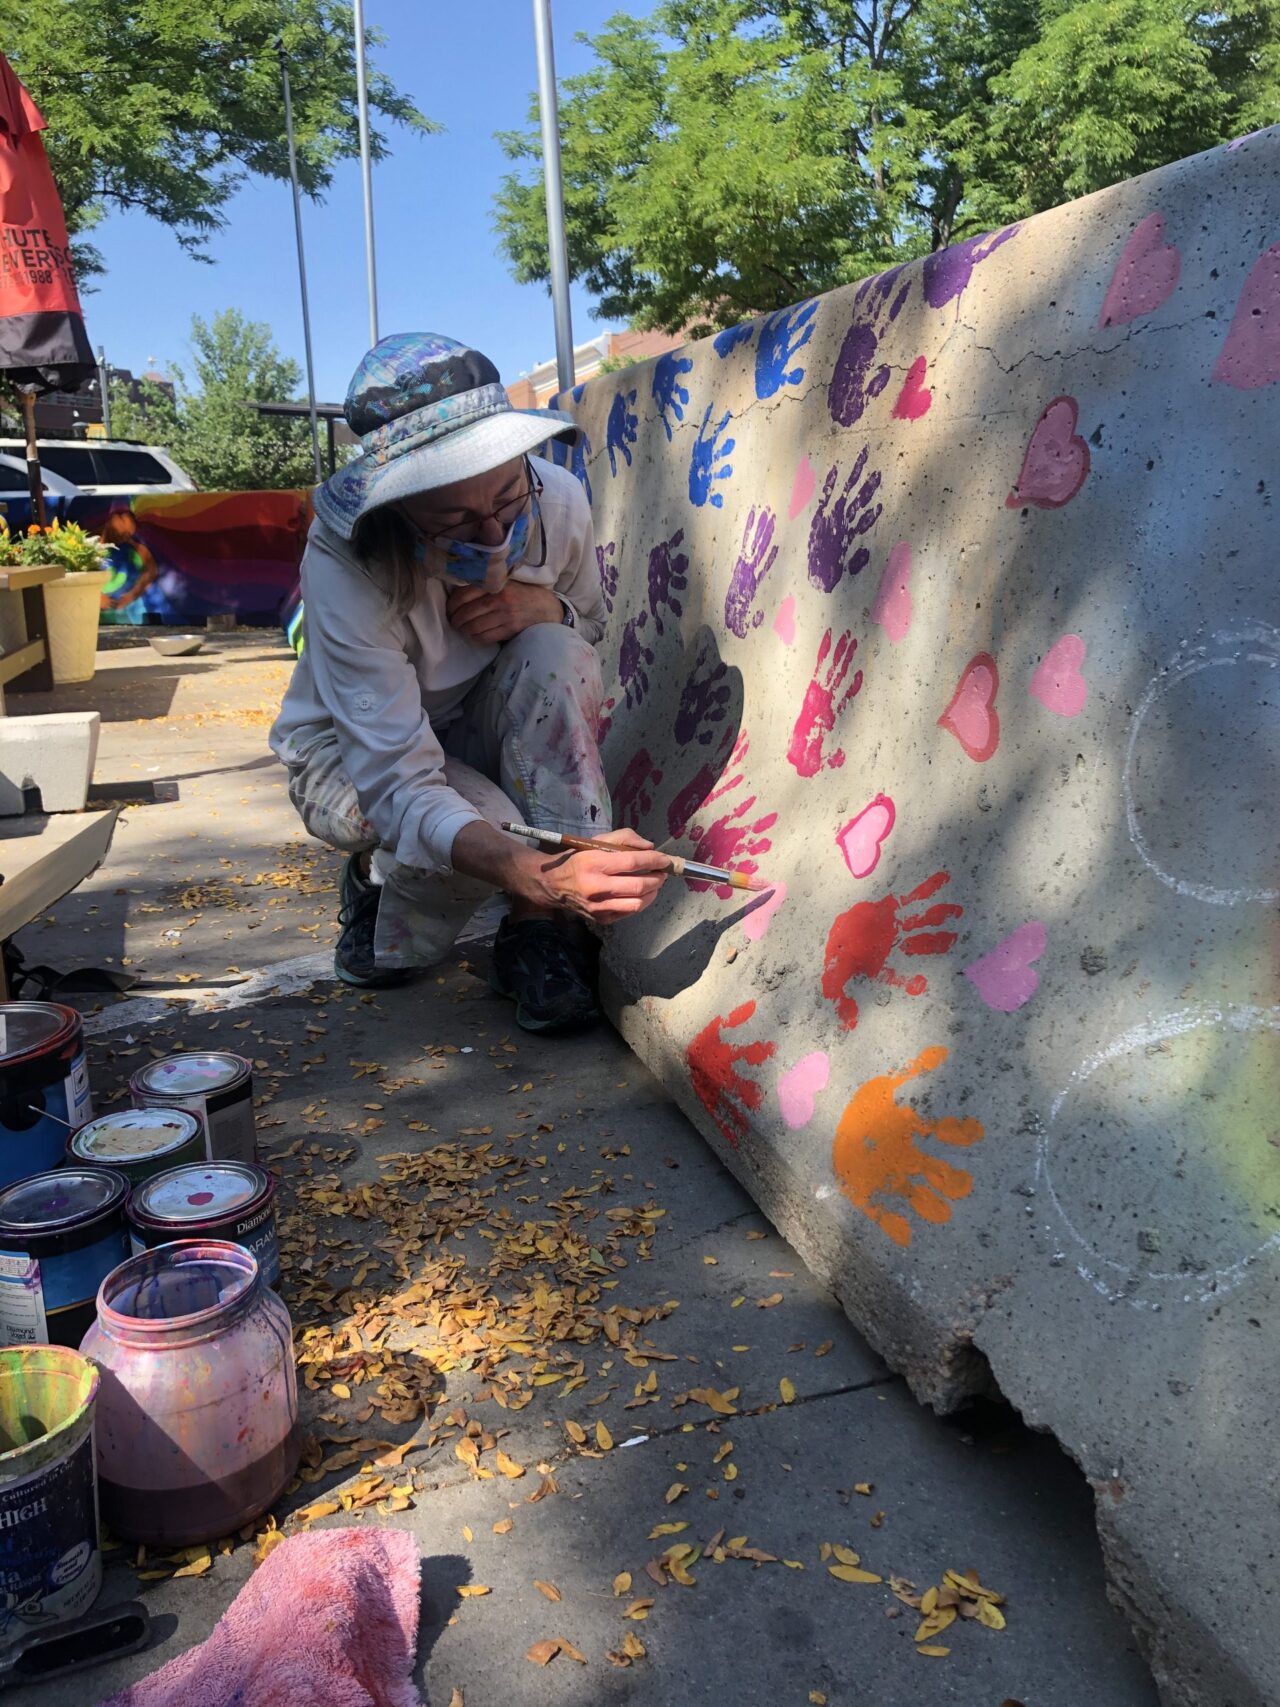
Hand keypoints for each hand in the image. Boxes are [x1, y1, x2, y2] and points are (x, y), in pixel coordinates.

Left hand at [446, 582, 561, 643]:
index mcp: (495, 584)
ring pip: (474, 626)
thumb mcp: (505, 583)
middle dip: (455, 619)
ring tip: (461, 629)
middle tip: (452, 621)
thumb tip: (458, 595)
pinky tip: (473, 635)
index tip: (449, 609)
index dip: (452, 604)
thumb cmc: (522, 594)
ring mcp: (505, 615)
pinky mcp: (510, 629)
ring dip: (463, 630)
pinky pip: (485, 636)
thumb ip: (485, 586)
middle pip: (467, 612)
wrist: (546, 607)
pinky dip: (475, 637)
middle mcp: (499, 599)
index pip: (464, 594)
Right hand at [532, 828, 670, 924]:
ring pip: (637, 903)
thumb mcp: (596, 841)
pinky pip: (629, 912)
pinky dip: (640, 902)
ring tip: (655, 883)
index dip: (653, 860)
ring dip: (652, 892)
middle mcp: (595, 887)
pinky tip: (641, 894)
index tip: (664, 859)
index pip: (632, 862)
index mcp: (593, 863)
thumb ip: (624, 838)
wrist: (552, 884)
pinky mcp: (600, 919)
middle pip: (638, 885)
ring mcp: (597, 906)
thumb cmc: (577, 858)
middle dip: (657, 878)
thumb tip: (650, 847)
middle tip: (663, 872)